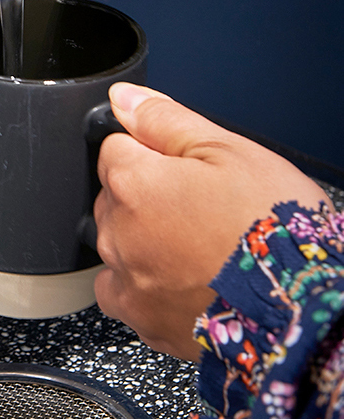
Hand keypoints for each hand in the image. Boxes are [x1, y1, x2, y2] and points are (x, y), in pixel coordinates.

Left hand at [93, 83, 330, 359]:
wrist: (304, 308)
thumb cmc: (275, 229)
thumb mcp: (230, 151)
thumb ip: (165, 120)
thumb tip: (124, 99)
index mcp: (135, 183)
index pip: (114, 147)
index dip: (150, 151)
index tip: (183, 167)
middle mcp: (118, 233)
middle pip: (113, 195)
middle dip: (145, 194)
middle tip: (201, 206)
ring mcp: (128, 280)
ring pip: (115, 242)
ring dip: (141, 238)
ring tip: (198, 245)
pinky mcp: (142, 320)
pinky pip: (121, 290)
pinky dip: (141, 283)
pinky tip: (181, 277)